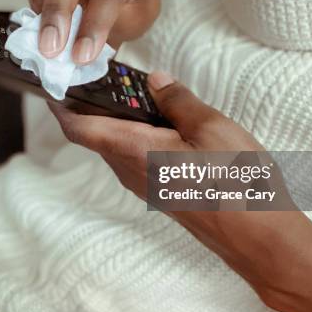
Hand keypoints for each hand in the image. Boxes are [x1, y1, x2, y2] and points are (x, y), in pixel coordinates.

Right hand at [26, 0, 159, 63]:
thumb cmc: (132, 5)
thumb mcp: (135, 21)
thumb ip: (110, 29)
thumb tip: (78, 47)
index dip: (94, 25)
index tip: (82, 56)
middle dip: (58, 12)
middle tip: (51, 48)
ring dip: (42, 3)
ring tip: (44, 35)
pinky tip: (42, 15)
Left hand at [49, 72, 311, 311]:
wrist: (258, 236)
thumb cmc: (235, 181)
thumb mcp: (210, 126)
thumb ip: (177, 100)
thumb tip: (155, 80)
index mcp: (134, 151)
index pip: (80, 128)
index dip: (60, 105)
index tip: (53, 83)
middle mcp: (131, 171)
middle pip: (95, 135)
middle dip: (89, 105)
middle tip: (98, 76)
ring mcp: (145, 184)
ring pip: (115, 146)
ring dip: (114, 120)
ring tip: (130, 91)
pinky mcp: (161, 191)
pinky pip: (135, 158)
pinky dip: (133, 134)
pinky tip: (159, 120)